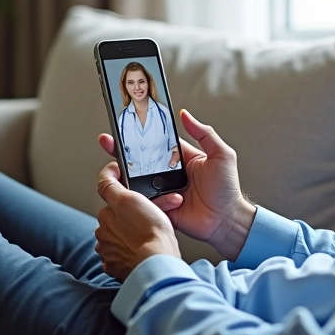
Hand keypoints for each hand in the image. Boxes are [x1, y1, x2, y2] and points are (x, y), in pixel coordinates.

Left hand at [94, 162, 180, 281]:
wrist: (156, 262)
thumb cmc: (150, 232)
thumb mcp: (131, 199)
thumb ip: (111, 186)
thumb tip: (105, 175)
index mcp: (105, 215)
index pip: (108, 194)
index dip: (119, 186)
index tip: (122, 177)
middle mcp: (102, 232)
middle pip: (116, 216)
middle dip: (130, 214)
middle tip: (148, 215)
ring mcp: (108, 251)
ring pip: (118, 235)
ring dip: (129, 233)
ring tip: (146, 234)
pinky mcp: (114, 267)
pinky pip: (120, 254)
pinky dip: (128, 251)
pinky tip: (141, 249)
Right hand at [98, 110, 256, 259]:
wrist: (226, 220)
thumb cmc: (227, 188)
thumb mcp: (220, 155)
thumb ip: (204, 133)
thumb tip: (185, 114)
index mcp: (181, 158)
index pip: (156, 143)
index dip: (141, 135)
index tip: (125, 125)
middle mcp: (169, 173)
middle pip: (142, 160)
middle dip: (123, 151)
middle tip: (107, 141)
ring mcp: (162, 190)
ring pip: (138, 180)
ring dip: (126, 174)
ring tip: (113, 167)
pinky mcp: (160, 207)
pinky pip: (144, 200)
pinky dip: (137, 196)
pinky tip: (131, 191)